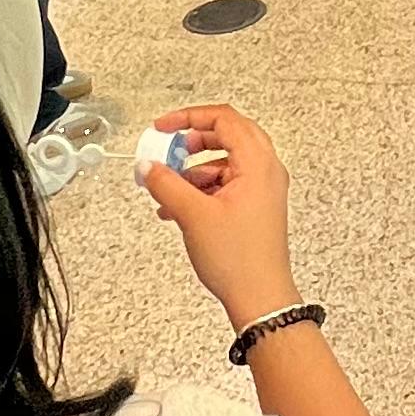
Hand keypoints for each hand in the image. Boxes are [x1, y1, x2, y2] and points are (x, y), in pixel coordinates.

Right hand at [143, 103, 300, 328]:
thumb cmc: (239, 260)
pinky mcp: (256, 208)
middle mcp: (266, 171)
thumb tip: (148, 166)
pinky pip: (227, 184)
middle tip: (170, 151)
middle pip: (227, 136)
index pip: (224, 119)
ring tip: (169, 190)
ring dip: (194, 171)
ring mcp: (263, 190)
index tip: (163, 127)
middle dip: (193, 142)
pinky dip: (203, 189)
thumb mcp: (193, 215)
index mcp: (258, 163)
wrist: (260, 298)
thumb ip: (166, 184)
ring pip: (225, 162)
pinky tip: (178, 209)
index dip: (189, 117)